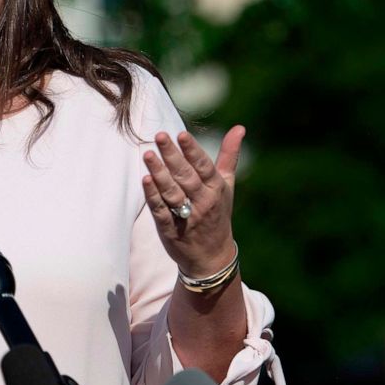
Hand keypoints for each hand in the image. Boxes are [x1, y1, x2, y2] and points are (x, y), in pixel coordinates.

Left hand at [141, 126, 244, 277]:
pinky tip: (145, 180)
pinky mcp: (171, 229)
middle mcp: (203, 201)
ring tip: (148, 154)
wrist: (212, 257)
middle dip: (173, 155)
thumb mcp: (226, 184)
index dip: (193, 150)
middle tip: (160, 136)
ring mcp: (187, 216)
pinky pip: (161, 211)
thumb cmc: (218, 212)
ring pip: (172, 192)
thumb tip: (239, 127)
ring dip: (160, 173)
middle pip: (186, 176)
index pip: (204, 166)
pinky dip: (153, 196)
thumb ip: (229, 155)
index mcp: (216, 188)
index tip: (181, 134)